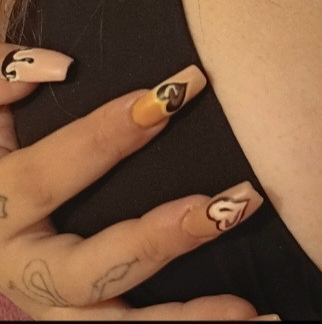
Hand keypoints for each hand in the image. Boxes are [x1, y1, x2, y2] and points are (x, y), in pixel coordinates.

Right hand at [0, 43, 275, 320]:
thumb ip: (2, 76)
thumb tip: (58, 67)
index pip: (46, 176)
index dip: (105, 135)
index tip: (170, 96)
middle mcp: (22, 272)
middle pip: (87, 273)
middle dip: (157, 241)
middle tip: (224, 209)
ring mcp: (56, 308)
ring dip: (185, 320)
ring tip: (248, 309)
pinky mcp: (85, 320)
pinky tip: (253, 321)